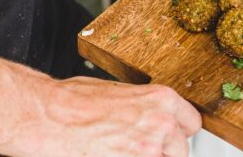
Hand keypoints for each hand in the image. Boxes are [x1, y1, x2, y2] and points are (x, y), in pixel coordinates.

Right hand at [34, 76, 200, 156]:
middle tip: (138, 146)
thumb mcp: (118, 92)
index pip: (192, 123)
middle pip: (181, 150)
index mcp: (160, 100)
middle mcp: (161, 126)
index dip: (178, 132)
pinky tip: (113, 154)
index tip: (171, 138)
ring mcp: (148, 152)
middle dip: (163, 151)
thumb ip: (143, 107)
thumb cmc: (74, 100)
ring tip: (123, 149)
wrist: (51, 117)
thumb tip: (148, 117)